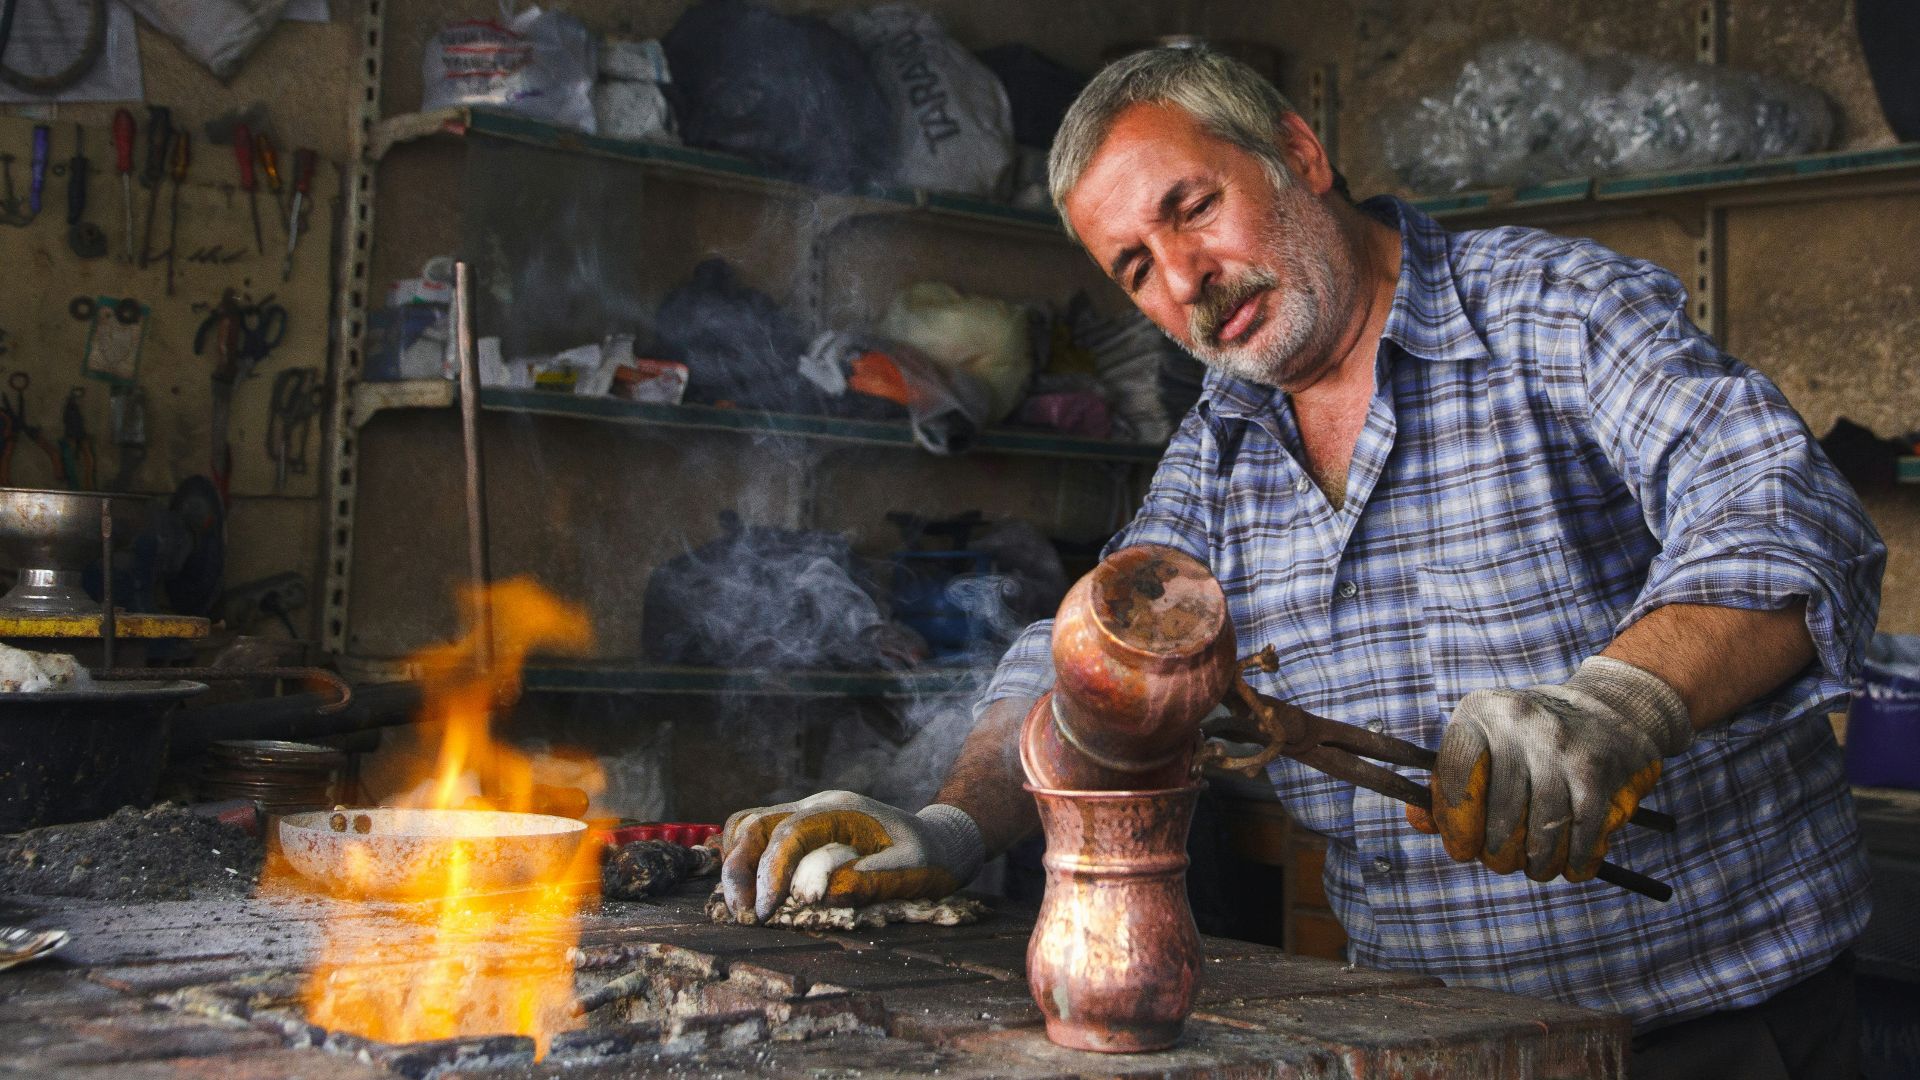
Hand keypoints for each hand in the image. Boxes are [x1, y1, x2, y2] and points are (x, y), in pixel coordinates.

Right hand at [720, 790, 983, 922]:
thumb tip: (817, 893)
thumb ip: (868, 881)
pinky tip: (747, 891)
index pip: (790, 835)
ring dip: (735, 864)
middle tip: (744, 916)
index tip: (764, 913)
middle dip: (740, 870)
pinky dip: (742, 857)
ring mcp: (806, 813)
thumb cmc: (928, 858)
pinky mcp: (801, 828)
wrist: (939, 840)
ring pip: (748, 824)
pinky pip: (757, 833)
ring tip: (741, 907)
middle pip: (756, 824)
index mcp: (842, 812)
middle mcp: (817, 806)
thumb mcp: (911, 871)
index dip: (771, 873)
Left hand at [1410, 657, 1690, 881]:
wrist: (1606, 710)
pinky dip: (1575, 859)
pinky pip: (1582, 831)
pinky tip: (1569, 867)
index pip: (1455, 776)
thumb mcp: (1483, 743)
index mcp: (1479, 714)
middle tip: (1501, 861)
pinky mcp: (1596, 769)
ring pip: (1543, 829)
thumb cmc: (1526, 739)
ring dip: (1539, 862)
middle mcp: (1518, 723)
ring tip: (1536, 868)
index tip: (1462, 850)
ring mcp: (1560, 745)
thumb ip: (1447, 783)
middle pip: (1501, 814)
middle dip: (1499, 853)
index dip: (1456, 823)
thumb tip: (1418, 821)